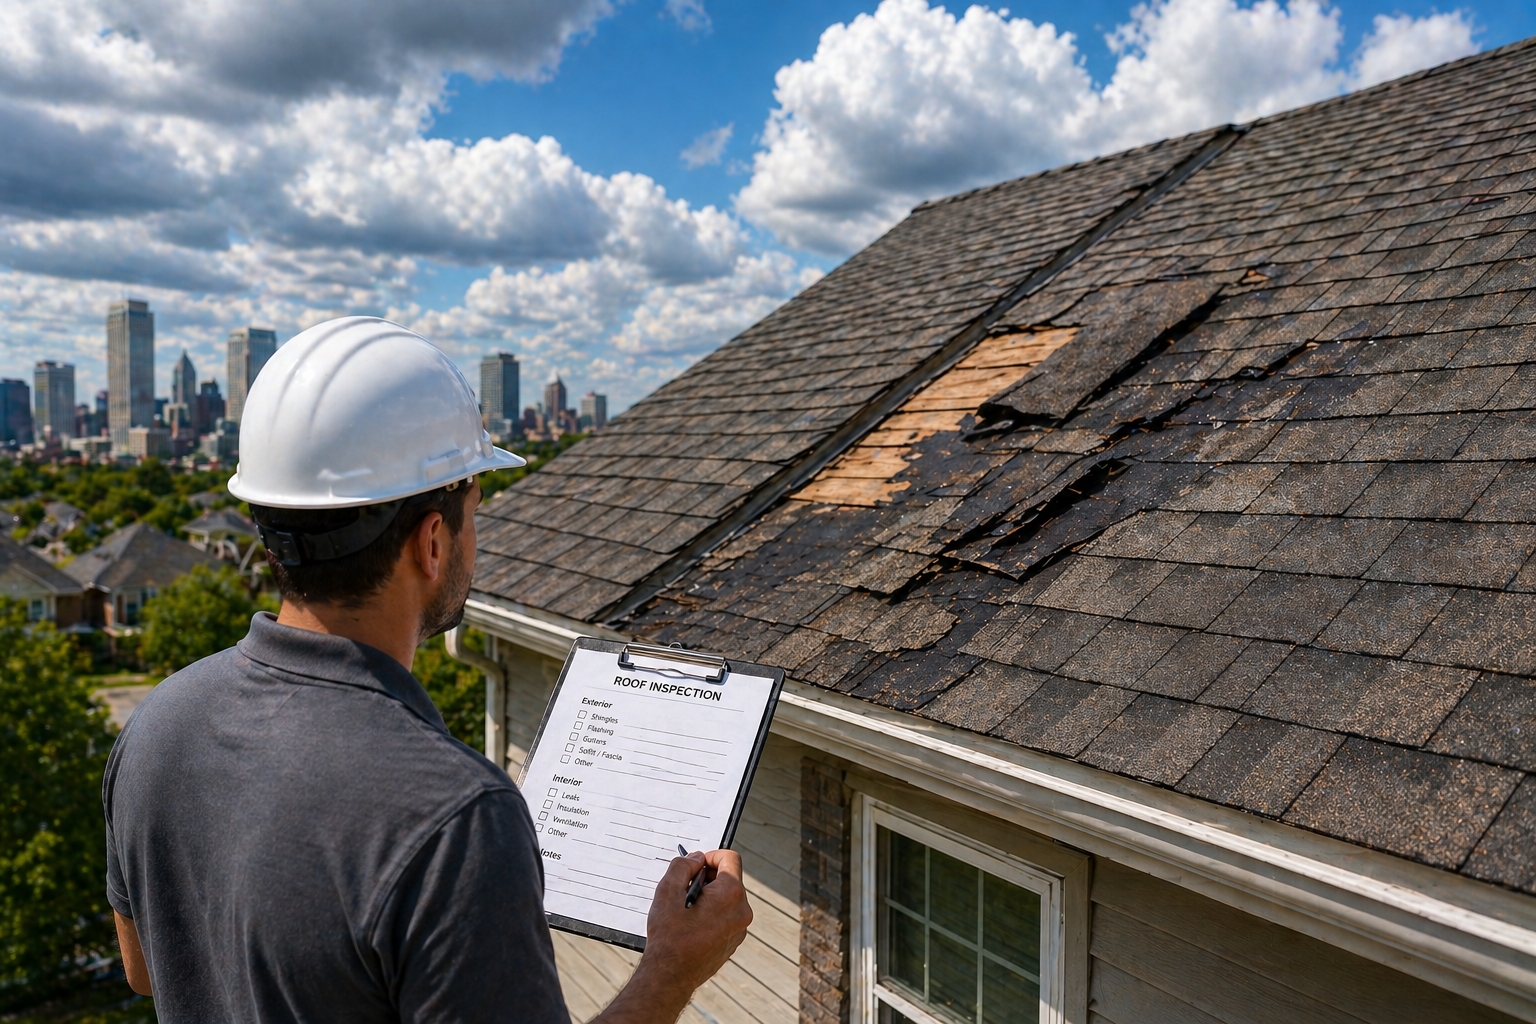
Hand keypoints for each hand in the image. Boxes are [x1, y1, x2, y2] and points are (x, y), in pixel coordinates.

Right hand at [591, 850, 752, 1023]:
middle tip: (684, 888)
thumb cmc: (668, 937)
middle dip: (707, 878)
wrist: (670, 978)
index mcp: (730, 895)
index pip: (730, 859)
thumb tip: (696, 858)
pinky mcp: (733, 942)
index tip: (695, 864)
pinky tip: (691, 924)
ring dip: (709, 896)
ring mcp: (740, 929)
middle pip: (730, 879)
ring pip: (728, 899)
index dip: (711, 856)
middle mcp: (742, 911)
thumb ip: (683, 866)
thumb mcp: (667, 892)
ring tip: (685, 909)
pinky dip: (712, 913)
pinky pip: (726, 917)